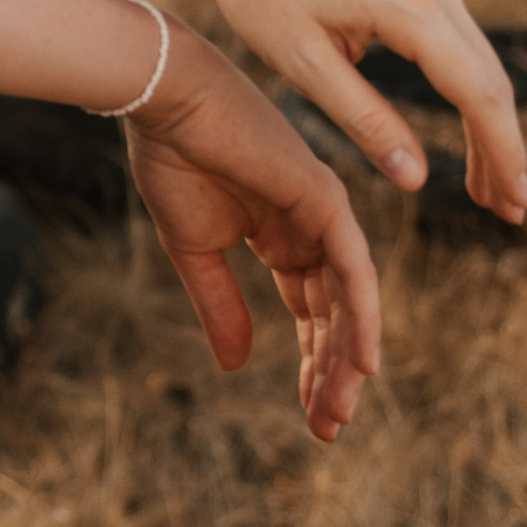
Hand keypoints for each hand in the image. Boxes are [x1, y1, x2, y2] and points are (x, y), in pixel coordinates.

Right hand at [124, 26, 384, 443]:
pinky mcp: (324, 200)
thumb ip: (220, 304)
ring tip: (340, 409)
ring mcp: (324, 214)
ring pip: (352, 300)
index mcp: (283, 236)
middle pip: (339, 314)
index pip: (311, 312)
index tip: (313, 417)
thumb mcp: (194, 250)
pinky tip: (362, 359)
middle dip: (333, 372)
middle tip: (329, 428)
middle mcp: (314, 228)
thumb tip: (236, 366)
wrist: (163, 99)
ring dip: (349, 357)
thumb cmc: (172, 160)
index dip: (312, 364)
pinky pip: (354, 269)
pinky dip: (363, 314)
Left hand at [172, 0, 526, 225]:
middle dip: (504, 148)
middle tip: (510, 212)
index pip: (475, 90)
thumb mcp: (303, 66)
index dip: (500, 152)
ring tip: (490, 191)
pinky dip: (470, 94)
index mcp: (405, 4)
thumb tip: (418, 181)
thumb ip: (364, 122)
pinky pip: (461, 45)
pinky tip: (471, 137)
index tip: (514, 205)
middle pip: (489, 79)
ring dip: (490, 126)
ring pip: (480, 63)